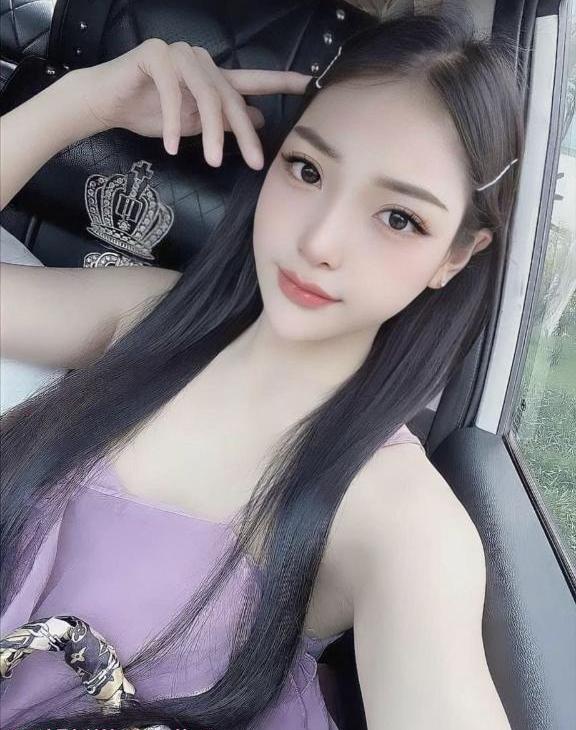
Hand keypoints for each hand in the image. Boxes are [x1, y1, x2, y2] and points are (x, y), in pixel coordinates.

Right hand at [71, 38, 312, 167]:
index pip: (253, 80)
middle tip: (255, 164)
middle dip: (243, 134)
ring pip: (206, 95)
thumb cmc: (149, 114)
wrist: (107, 104)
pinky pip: (173, 92)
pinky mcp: (155, 54)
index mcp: (213, 77)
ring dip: (210, 133)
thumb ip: (225, 121)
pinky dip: (174, 123)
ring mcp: (179, 54)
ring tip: (212, 162)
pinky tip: (172, 146)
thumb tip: (259, 118)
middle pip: (230, 98)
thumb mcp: (194, 125)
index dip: (282, 82)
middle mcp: (200, 60)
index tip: (310, 85)